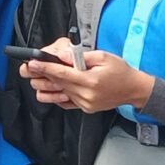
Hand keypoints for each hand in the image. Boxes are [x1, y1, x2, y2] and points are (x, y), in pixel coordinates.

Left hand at [23, 42, 151, 116]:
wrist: (134, 89)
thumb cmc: (121, 71)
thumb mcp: (103, 57)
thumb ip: (81, 57)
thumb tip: (63, 56)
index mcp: (91, 81)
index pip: (62, 74)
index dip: (45, 68)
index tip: (33, 63)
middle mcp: (87, 95)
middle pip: (58, 84)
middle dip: (43, 74)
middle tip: (30, 67)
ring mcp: (86, 104)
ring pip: (61, 93)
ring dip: (49, 84)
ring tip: (41, 76)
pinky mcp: (86, 108)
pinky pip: (67, 102)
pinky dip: (59, 94)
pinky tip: (56, 86)